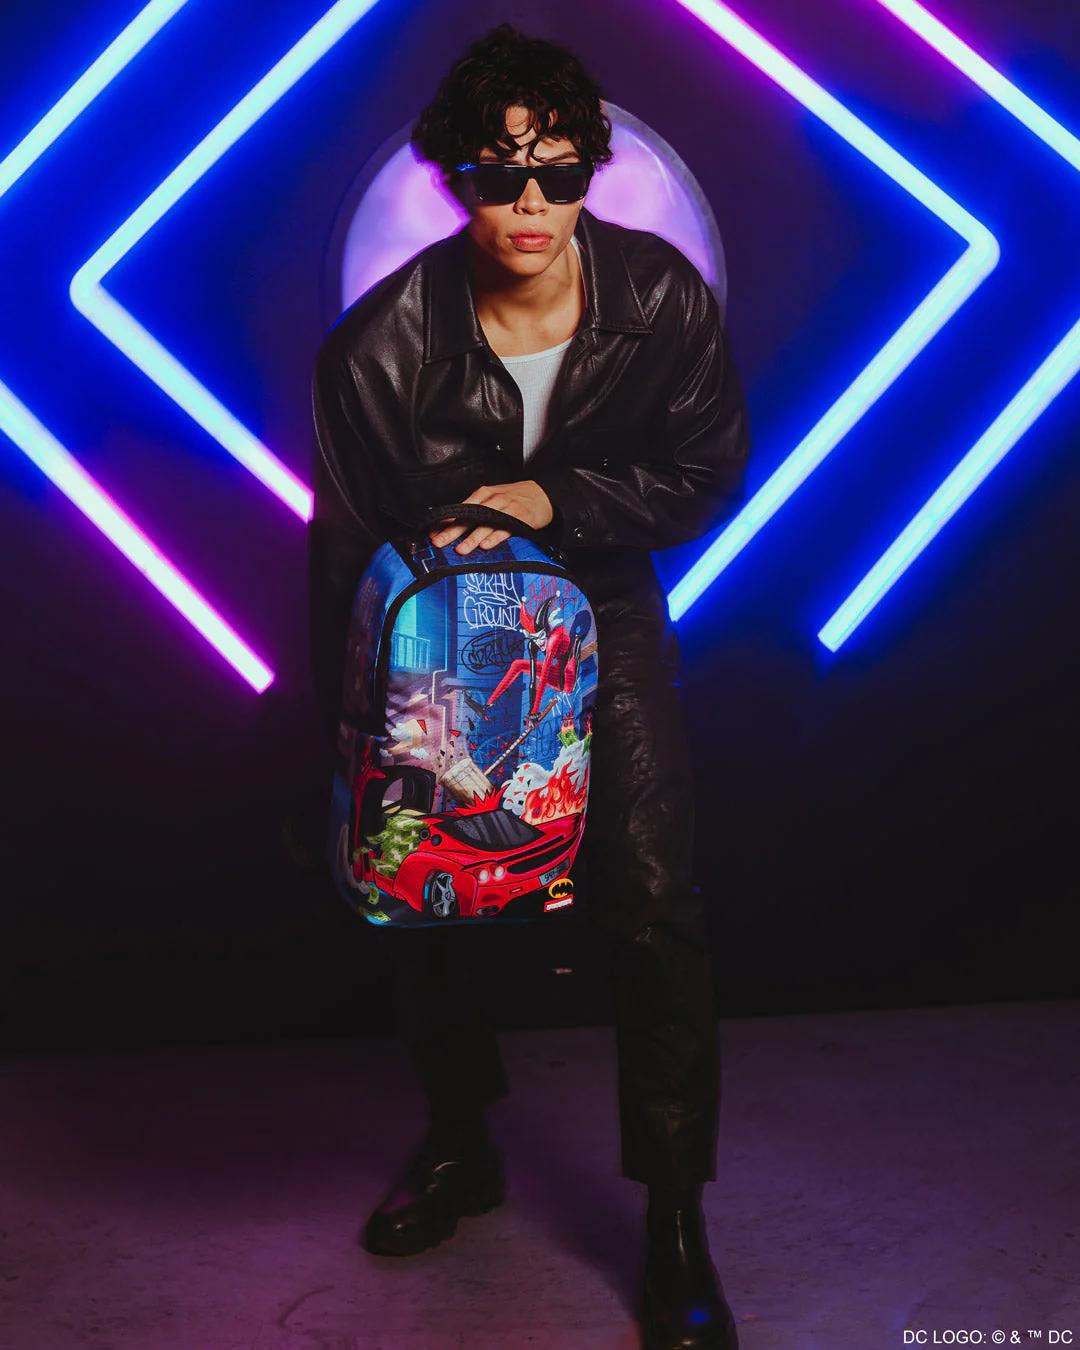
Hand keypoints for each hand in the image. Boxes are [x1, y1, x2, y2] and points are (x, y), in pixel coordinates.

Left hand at [429, 480, 553, 553]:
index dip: (445, 522)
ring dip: (472, 537)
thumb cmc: (514, 498)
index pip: (460, 509)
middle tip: (439, 542)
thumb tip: (450, 526)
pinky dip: (495, 537)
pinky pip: (505, 528)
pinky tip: (486, 545)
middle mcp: (493, 500)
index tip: (432, 534)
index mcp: (483, 495)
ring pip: (486, 523)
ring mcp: (506, 509)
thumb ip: (474, 510)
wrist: (542, 494)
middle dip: (452, 531)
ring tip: (461, 549)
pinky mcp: (520, 518)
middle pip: (469, 517)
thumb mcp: (492, 498)